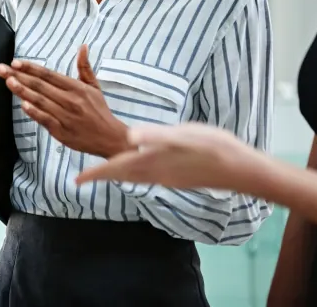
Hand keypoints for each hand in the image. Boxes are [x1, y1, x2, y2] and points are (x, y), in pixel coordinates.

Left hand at [0, 45, 127, 157]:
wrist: (110, 138)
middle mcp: (70, 100)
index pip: (49, 75)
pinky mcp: (62, 132)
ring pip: (41, 101)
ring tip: (9, 81)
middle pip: (41, 86)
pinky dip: (35, 112)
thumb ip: (84, 67)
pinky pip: (46, 119)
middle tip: (2, 69)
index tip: (16, 62)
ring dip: (23, 91)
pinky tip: (23, 105)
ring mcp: (66, 116)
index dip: (32, 68)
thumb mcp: (94, 87)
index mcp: (77, 88)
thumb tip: (83, 47)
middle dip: (19, 76)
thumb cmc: (99, 111)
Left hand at [76, 123, 263, 191]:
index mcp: (154, 163)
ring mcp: (168, 179)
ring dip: (116, 174)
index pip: (116, 168)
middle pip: (121, 175)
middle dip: (101, 176)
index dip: (95, 174)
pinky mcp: (178, 179)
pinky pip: (146, 178)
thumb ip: (156, 136)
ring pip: (134, 178)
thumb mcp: (184, 135)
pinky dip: (133, 173)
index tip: (75, 181)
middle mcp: (157, 175)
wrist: (241, 170)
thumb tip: (131, 136)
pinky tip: (138, 169)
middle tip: (82, 178)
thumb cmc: (214, 148)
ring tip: (104, 173)